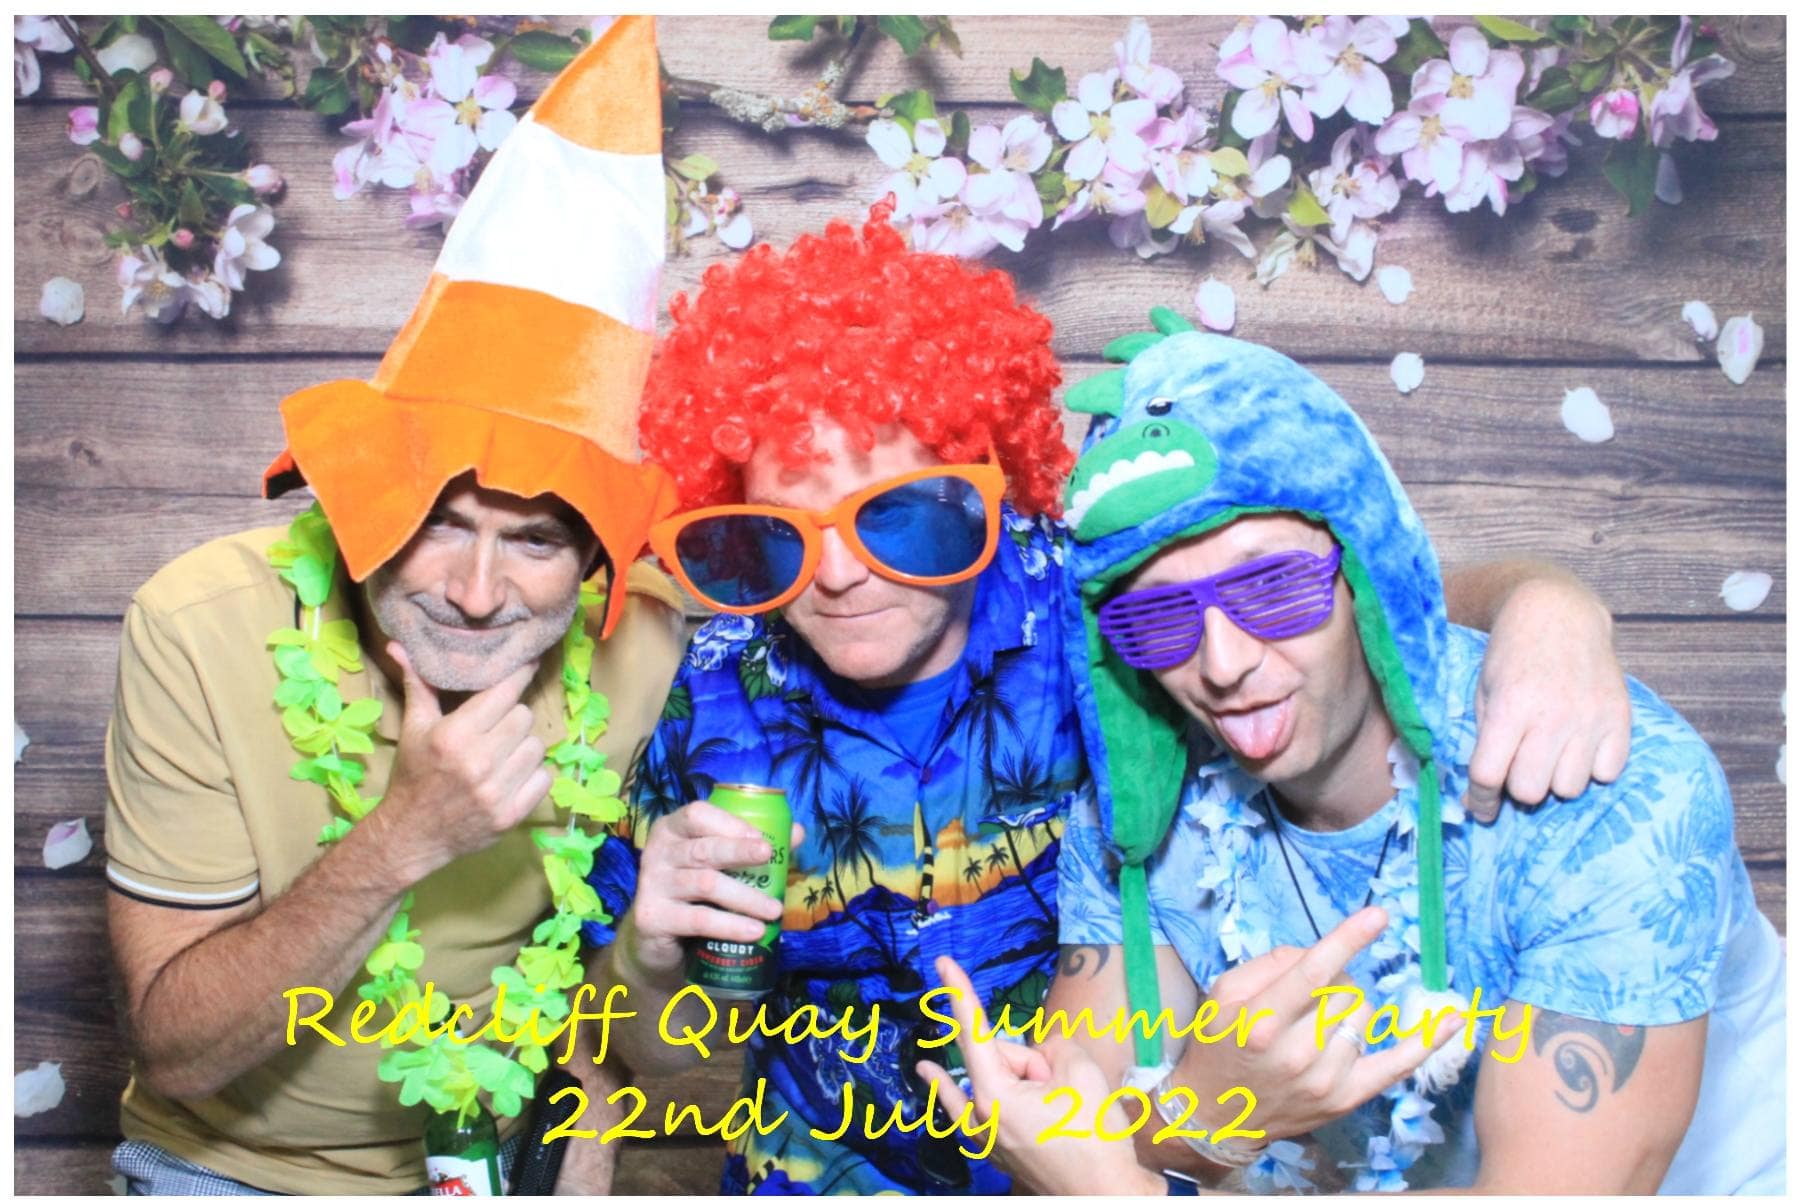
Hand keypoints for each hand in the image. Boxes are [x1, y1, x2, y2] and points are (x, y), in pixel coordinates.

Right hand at [371, 642, 551, 883]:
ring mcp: (497, 791)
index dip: (518, 676)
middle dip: (511, 718)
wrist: (411, 835)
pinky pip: (544, 778)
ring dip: (523, 746)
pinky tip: (512, 776)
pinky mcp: (512, 815)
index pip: (503, 693)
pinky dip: (533, 775)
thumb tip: (398, 643)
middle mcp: (478, 762)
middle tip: (496, 727)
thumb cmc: (413, 775)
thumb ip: (417, 684)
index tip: (530, 663)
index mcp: (453, 735)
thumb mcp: (413, 728)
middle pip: (524, 717)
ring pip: (537, 746)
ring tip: (502, 753)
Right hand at [618, 806, 803, 979]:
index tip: (762, 839)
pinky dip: (730, 926)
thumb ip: (753, 847)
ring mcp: (652, 884)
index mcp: (672, 829)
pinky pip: (699, 920)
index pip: (697, 815)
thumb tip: (796, 832)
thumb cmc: (693, 893)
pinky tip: (754, 931)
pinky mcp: (652, 917)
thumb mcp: (719, 866)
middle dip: (739, 852)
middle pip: (703, 849)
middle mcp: (658, 852)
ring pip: (706, 885)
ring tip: (774, 910)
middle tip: (769, 858)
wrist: (654, 941)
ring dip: (745, 897)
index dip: (730, 824)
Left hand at [917, 955, 1163, 1195]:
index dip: (959, 992)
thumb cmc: (1095, 1138)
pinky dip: (952, 1089)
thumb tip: (1041, 1056)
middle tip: (1066, 1088)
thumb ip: (1054, 1045)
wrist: (1106, 1196)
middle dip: (1031, 1060)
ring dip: (1014, 1074)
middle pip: (998, 1059)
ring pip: (994, 1081)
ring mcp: (985, 1139)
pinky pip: (972, 1107)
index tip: (940, 961)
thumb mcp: (1082, 1072)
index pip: (975, 1031)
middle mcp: (980, 1118)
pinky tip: (927, 1070)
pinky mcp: (996, 1151)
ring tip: (1053, 1099)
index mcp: (995, 1096)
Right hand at [1171, 907, 1462, 1146]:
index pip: (1312, 973)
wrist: (1216, 1113)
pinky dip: (1426, 1041)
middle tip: (1308, 995)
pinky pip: (1398, 1063)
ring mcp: (1326, 1080)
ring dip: (1349, 1007)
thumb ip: (1270, 964)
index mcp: (1260, 1022)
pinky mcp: (1348, 1098)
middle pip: (1344, 991)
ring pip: (1366, 1016)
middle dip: (1334, 980)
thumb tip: (1321, 953)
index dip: (1347, 940)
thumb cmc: (1219, 1044)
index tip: (1378, 915)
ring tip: (1320, 1022)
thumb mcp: (1224, 992)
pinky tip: (1452, 1019)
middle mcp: (1296, 1054)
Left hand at [1468, 576, 1630, 819]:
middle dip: (1518, 785)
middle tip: (1518, 765)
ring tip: (1550, 750)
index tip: (1478, 807)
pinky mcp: (1620, 719)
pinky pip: (1607, 774)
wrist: (1558, 614)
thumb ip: (1483, 742)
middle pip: (1530, 791)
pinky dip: (1591, 768)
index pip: (1488, 775)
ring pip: (1569, 789)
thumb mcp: (1484, 693)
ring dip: (1555, 778)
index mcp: (1510, 707)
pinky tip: (1580, 744)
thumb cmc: (1511, 657)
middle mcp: (1553, 716)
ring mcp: (1591, 718)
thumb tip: (1477, 798)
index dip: (1478, 800)